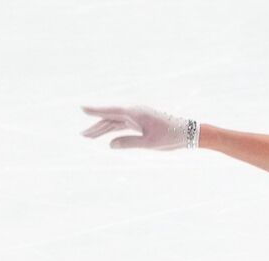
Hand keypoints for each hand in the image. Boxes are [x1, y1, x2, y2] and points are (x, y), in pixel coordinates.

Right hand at [80, 105, 198, 150]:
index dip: (96, 110)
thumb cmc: (170, 136)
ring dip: (102, 130)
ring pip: (115, 123)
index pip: (111, 110)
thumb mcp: (149, 143)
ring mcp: (136, 117)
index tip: (82, 108)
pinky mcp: (140, 123)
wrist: (187, 132)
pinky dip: (113, 132)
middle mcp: (134, 112)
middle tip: (82, 135)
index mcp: (135, 113)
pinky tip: (105, 138)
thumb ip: (129, 143)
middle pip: (110, 118)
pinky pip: (122, 126)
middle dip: (96, 126)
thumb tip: (110, 145)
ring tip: (89, 137)